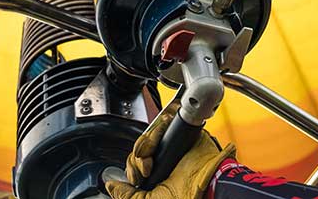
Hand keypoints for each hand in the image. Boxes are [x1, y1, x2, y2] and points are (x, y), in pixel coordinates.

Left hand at [106, 104, 234, 198]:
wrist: (208, 180)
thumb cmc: (188, 195)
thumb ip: (128, 195)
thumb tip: (110, 185)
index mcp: (156, 177)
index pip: (134, 164)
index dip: (133, 168)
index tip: (141, 175)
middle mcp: (162, 161)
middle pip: (138, 150)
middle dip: (138, 158)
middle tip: (147, 167)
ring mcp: (170, 146)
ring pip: (146, 137)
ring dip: (146, 146)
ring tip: (153, 157)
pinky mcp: (178, 133)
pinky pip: (160, 125)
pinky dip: (157, 130)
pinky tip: (160, 139)